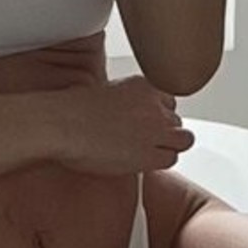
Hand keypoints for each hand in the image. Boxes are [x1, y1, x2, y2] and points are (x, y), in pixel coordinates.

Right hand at [50, 76, 195, 177]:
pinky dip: (160, 161)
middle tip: (149, 141)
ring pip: (183, 139)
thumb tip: (125, 111)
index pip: (170, 100)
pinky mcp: (150, 152)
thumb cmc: (73, 110)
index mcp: (143, 85)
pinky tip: (143, 162)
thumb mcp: (105, 92)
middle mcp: (154, 104)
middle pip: (178, 121)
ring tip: (150, 153)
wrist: (64, 123)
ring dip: (169, 146)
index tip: (150, 123)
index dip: (161, 115)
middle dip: (166, 132)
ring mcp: (155, 128)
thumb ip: (125, 99)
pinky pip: (171, 159)